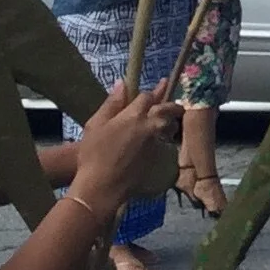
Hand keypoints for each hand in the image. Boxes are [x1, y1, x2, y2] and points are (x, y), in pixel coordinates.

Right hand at [69, 79, 179, 222]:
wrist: (103, 185)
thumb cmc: (93, 154)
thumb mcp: (95, 125)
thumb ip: (111, 104)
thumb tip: (122, 84)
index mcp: (133, 115)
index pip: (147, 96)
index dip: (150, 93)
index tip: (154, 90)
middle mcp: (150, 125)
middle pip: (167, 109)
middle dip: (171, 105)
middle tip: (176, 104)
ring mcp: (157, 142)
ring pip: (169, 125)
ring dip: (170, 121)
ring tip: (170, 120)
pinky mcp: (159, 157)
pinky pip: (166, 142)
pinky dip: (166, 138)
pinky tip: (162, 140)